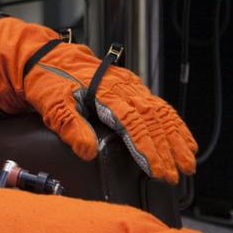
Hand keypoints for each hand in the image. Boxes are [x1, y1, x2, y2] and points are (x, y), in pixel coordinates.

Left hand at [22, 43, 196, 183]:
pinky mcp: (130, 87)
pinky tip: (184, 140)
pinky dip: (174, 124)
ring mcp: (129, 86)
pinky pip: (158, 105)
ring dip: (177, 139)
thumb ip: (70, 126)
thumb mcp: (51, 103)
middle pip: (153, 120)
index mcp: (105, 92)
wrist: (44, 57)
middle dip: (167, 150)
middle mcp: (123, 87)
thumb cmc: (47, 80)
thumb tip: (87, 151)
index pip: (134, 124)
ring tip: (188, 163)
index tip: (158, 171)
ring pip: (161, 112)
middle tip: (176, 175)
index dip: (148, 149)